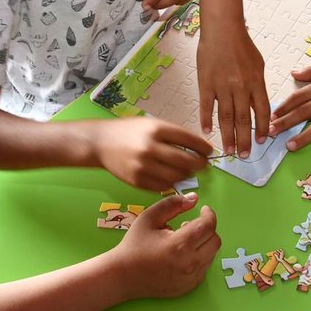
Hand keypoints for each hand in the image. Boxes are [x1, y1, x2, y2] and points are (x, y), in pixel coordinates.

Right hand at [90, 117, 211, 190]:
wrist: (100, 142)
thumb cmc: (129, 131)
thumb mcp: (152, 124)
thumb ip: (173, 135)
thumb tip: (198, 148)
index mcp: (157, 130)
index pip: (190, 140)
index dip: (203, 147)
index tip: (209, 151)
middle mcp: (150, 148)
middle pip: (186, 161)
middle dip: (199, 164)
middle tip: (203, 164)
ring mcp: (143, 166)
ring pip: (177, 177)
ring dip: (187, 175)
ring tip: (188, 171)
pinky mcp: (137, 181)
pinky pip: (163, 186)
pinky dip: (172, 183)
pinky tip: (172, 177)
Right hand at [111, 193, 220, 298]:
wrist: (123, 276)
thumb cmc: (134, 245)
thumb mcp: (150, 217)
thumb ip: (173, 204)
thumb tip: (194, 199)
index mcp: (180, 245)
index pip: (209, 226)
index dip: (209, 214)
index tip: (204, 210)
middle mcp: (190, 264)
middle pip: (215, 240)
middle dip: (207, 229)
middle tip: (189, 226)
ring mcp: (191, 278)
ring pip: (212, 254)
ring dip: (203, 243)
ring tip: (181, 241)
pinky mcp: (190, 286)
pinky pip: (204, 267)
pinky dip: (199, 257)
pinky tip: (181, 255)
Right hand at [197, 26, 268, 157]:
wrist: (223, 30)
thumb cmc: (242, 45)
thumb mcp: (259, 65)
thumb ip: (259, 86)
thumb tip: (260, 106)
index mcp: (256, 83)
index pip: (262, 112)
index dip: (262, 128)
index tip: (261, 141)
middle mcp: (241, 88)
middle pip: (244, 120)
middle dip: (244, 141)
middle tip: (244, 155)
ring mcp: (222, 87)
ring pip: (226, 118)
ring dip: (227, 136)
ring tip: (227, 151)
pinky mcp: (206, 84)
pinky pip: (207, 106)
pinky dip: (206, 120)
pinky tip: (207, 132)